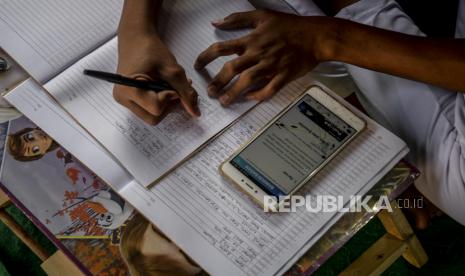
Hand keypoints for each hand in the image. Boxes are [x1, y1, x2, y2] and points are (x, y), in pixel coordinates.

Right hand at [114, 34, 199, 124]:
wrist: (136, 39)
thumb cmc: (151, 49)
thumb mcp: (173, 70)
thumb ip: (186, 92)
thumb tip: (196, 113)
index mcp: (128, 89)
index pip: (156, 108)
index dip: (169, 98)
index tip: (172, 84)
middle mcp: (123, 98)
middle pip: (153, 118)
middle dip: (168, 106)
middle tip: (174, 88)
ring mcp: (125, 100)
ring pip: (152, 116)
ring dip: (166, 105)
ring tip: (170, 87)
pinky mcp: (129, 100)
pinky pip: (149, 110)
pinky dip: (160, 103)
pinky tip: (164, 89)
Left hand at [195, 10, 330, 105]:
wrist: (315, 36)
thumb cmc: (289, 25)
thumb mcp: (262, 15)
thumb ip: (238, 19)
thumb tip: (216, 22)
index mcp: (252, 40)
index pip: (222, 49)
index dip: (206, 57)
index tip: (198, 65)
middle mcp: (258, 54)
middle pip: (232, 70)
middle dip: (217, 82)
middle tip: (209, 92)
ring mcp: (271, 67)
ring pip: (247, 82)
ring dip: (233, 93)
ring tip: (224, 102)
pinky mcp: (283, 77)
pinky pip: (268, 90)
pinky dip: (258, 95)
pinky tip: (249, 99)